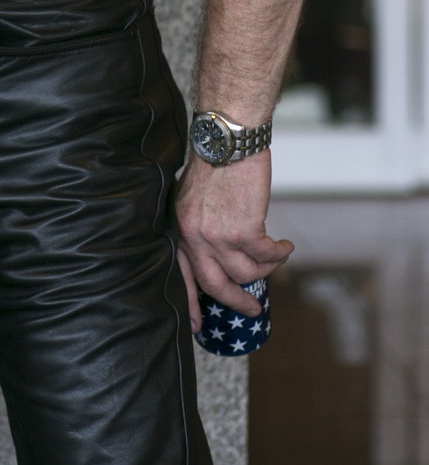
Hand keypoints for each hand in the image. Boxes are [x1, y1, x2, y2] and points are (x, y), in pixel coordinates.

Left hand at [173, 151, 292, 331]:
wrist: (229, 139)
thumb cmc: (216, 162)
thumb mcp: (194, 198)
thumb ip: (200, 225)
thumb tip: (219, 253)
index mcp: (180, 228)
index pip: (181, 274)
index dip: (189, 302)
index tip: (196, 325)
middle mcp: (194, 236)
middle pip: (215, 284)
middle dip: (236, 301)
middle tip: (253, 308)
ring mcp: (217, 235)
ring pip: (246, 272)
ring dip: (266, 268)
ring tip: (276, 255)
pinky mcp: (243, 230)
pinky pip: (266, 255)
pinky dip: (279, 253)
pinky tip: (285, 246)